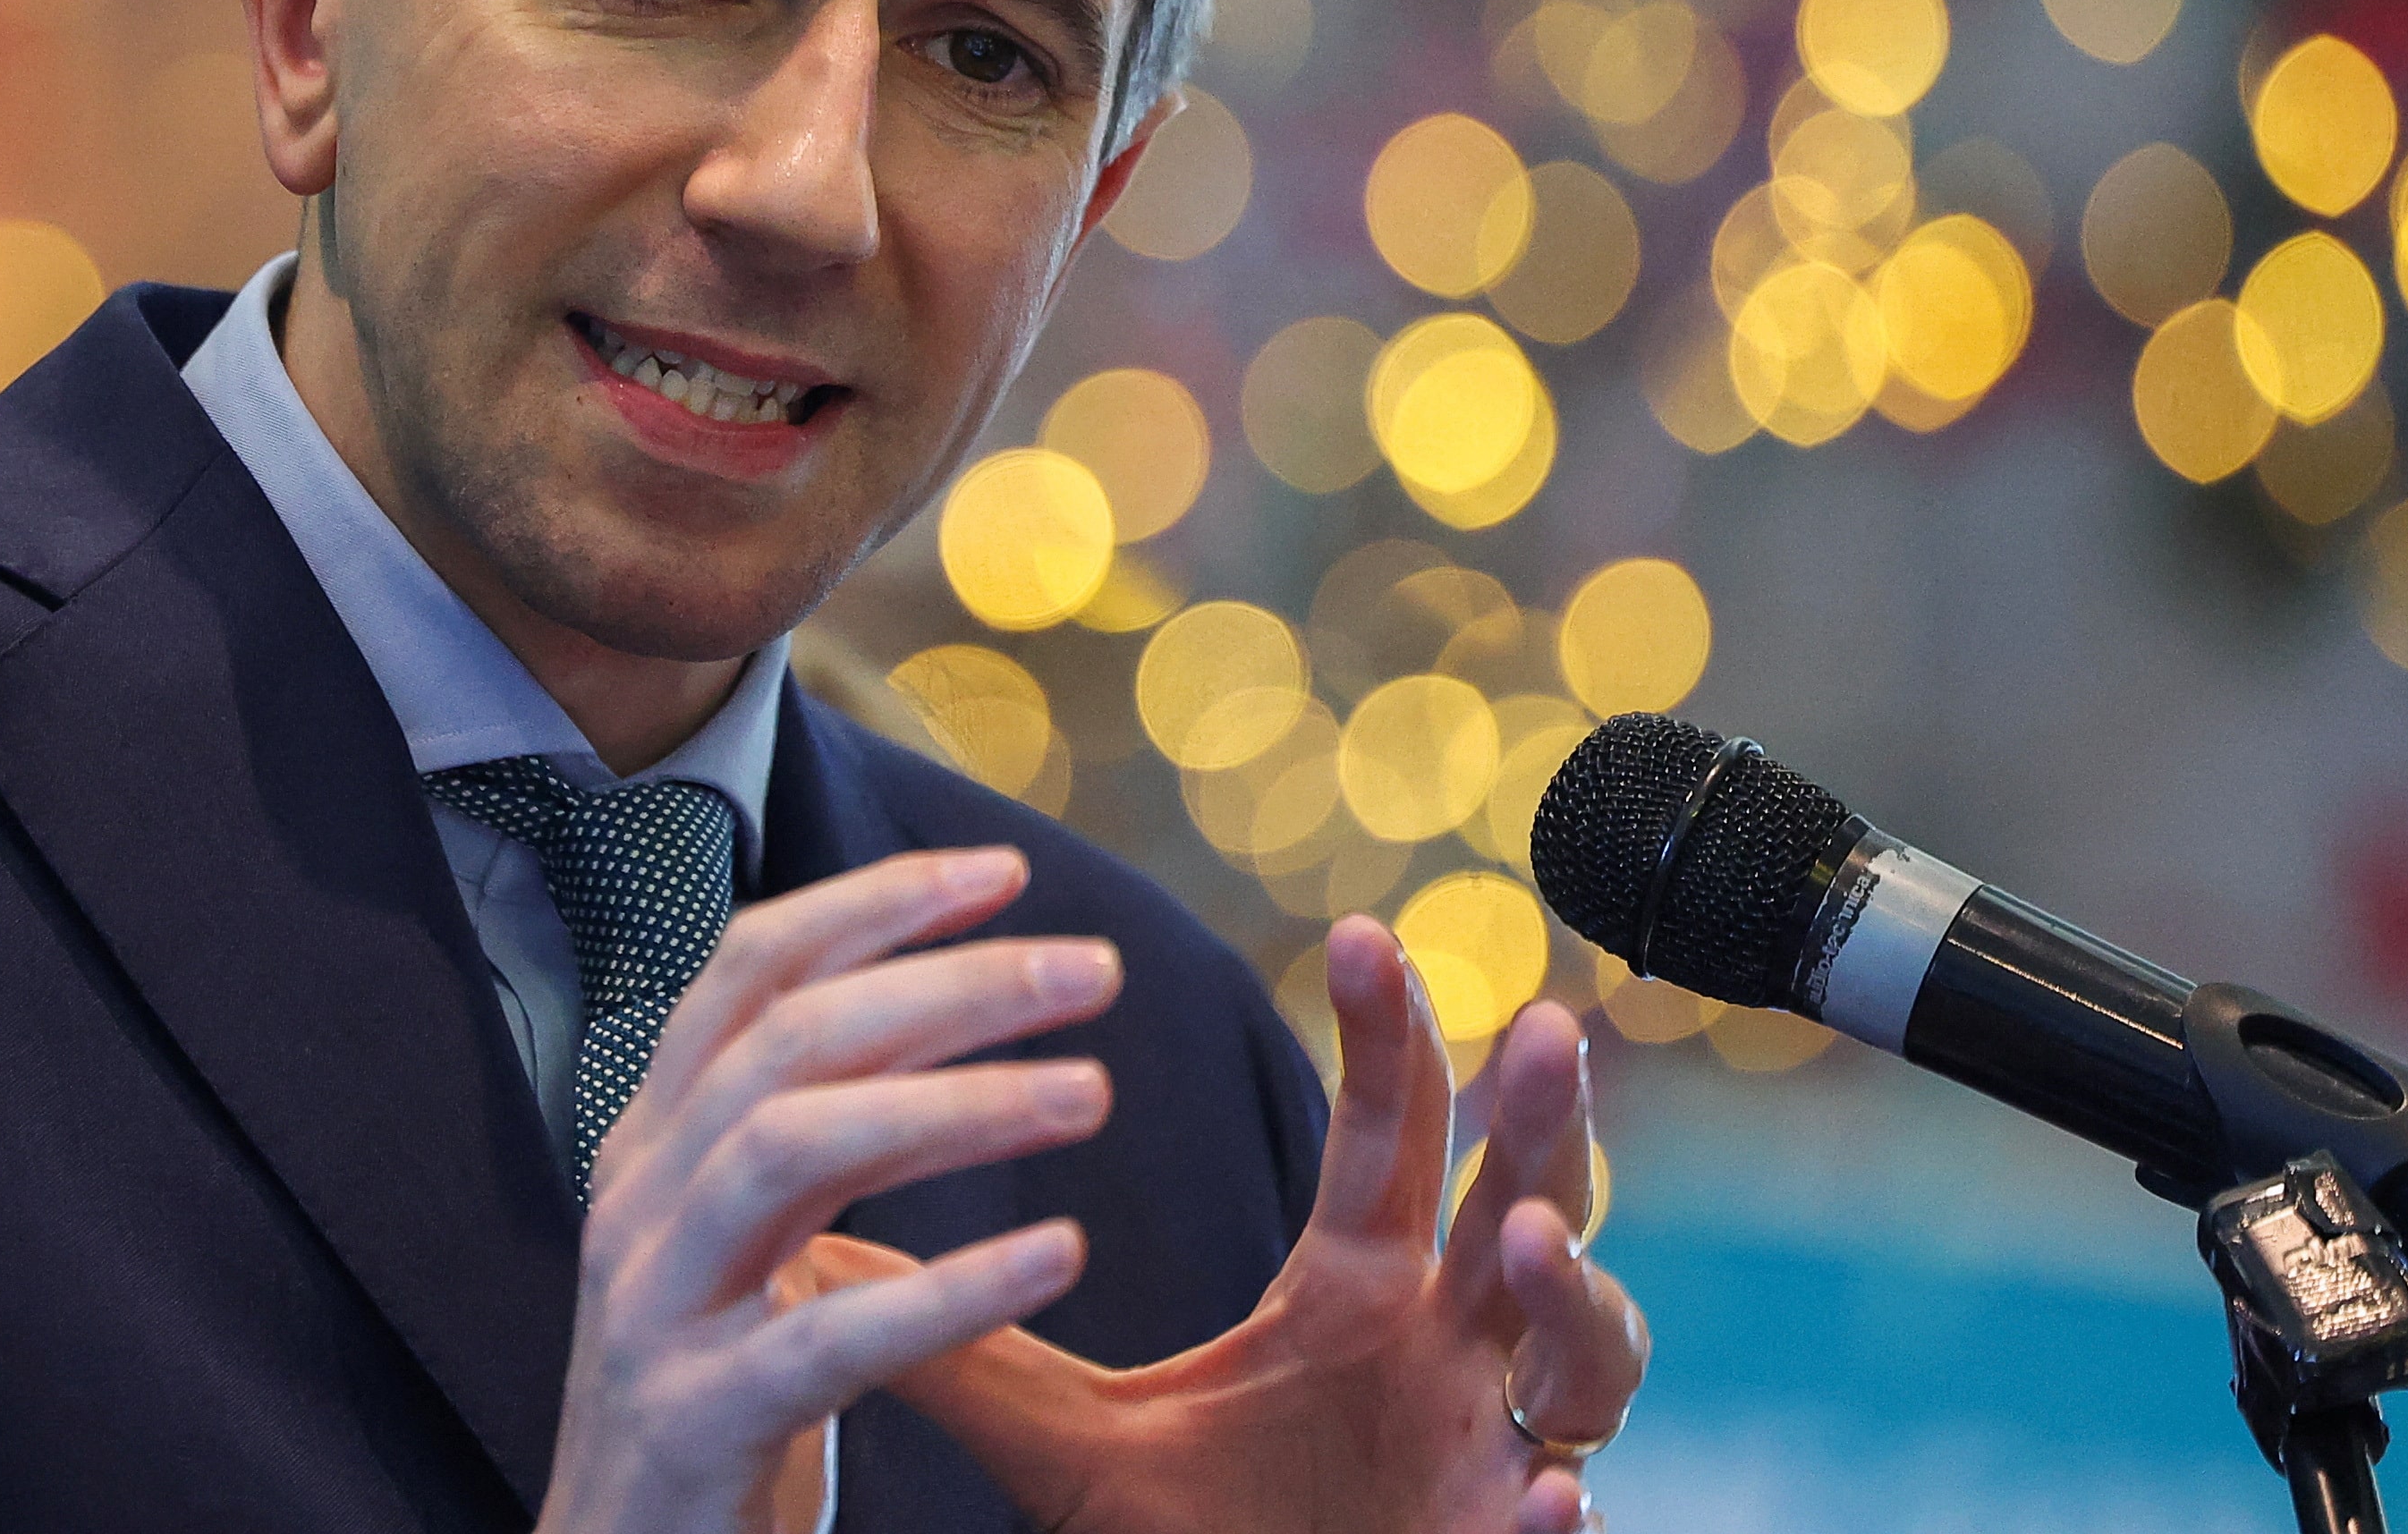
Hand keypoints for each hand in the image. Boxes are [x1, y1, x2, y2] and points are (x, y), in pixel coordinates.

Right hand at [535, 847, 1124, 1533]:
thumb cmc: (715, 1387)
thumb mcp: (750, 1232)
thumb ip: (822, 1122)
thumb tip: (946, 997)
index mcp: (660, 1140)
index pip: (752, 968)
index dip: (874, 904)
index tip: (1004, 871)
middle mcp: (641, 1199)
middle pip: (788, 1038)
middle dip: (947, 984)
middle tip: (1093, 970)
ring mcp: (653, 1307)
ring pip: (791, 1148)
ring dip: (955, 1106)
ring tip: (1093, 1092)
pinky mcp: (693, 1420)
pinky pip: (825, 1338)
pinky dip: (950, 1290)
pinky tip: (1060, 1253)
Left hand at [801, 915, 1648, 1533]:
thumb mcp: (1074, 1450)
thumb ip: (974, 1354)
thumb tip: (818, 1254)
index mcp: (1359, 1288)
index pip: (1391, 1130)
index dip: (1392, 1032)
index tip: (1360, 932)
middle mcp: (1449, 1344)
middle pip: (1534, 1196)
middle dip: (1544, 1114)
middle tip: (1540, 1024)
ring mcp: (1496, 1444)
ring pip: (1589, 1349)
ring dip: (1572, 1293)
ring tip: (1526, 1249)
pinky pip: (1560, 1520)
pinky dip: (1561, 1510)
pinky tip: (1548, 1501)